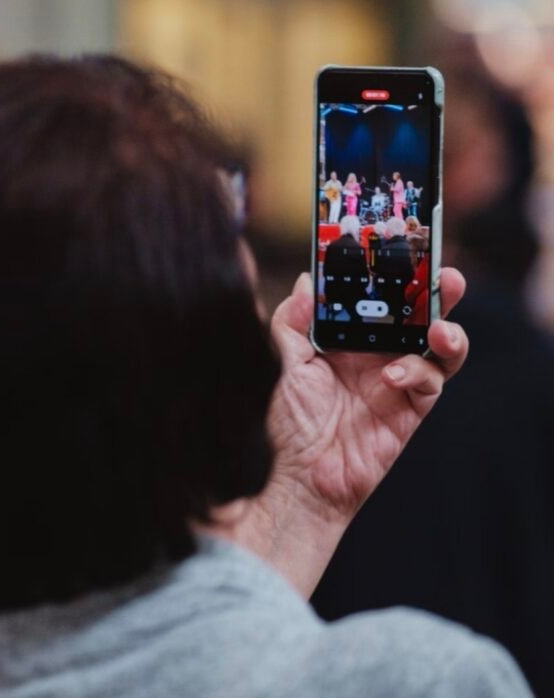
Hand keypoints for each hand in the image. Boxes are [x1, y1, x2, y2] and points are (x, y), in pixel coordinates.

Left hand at [208, 268, 468, 596]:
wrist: (298, 478)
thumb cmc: (289, 423)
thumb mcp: (282, 364)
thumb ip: (292, 323)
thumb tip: (306, 282)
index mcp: (348, 338)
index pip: (378, 298)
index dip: (392, 275)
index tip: (400, 250)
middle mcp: (377, 354)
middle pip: (419, 315)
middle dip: (436, 292)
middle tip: (444, 275)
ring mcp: (398, 381)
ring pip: (440, 347)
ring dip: (447, 332)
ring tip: (439, 328)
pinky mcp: (410, 410)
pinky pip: (430, 383)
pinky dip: (418, 372)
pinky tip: (394, 374)